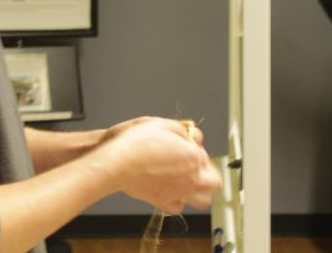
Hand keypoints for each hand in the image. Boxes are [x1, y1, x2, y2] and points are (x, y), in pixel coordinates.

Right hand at [92, 118, 220, 214]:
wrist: (116, 163)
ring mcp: (178, 192)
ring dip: (200, 191)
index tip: (184, 144)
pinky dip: (177, 200)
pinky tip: (170, 190)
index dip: (194, 147)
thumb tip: (191, 135)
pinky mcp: (163, 202)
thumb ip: (183, 130)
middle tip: (196, 166)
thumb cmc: (135, 143)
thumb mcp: (162, 124)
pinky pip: (178, 207)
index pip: (206, 155)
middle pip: (214, 182)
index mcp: (193, 157)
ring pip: (202, 200)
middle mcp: (190, 178)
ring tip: (190, 182)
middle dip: (208, 174)